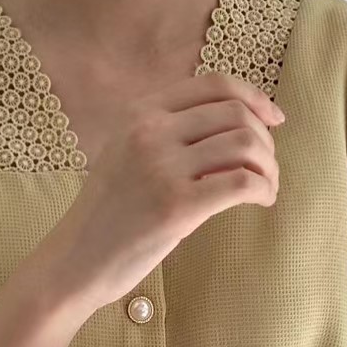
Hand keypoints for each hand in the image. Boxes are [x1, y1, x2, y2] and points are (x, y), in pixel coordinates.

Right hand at [47, 71, 284, 313]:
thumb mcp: (126, 157)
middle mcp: (150, 131)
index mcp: (140, 112)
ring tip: (267, 189)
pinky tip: (262, 202)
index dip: (254, 97)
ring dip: (268, 167)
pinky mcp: (176, 206)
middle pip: (236, 113)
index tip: (272, 120)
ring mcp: (162, 167)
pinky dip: (263, 189)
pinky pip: (241, 183)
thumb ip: (168, 137)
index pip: (213, 85)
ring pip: (245, 145)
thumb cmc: (106, 217)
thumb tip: (234, 133)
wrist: (74, 262)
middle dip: (265, 139)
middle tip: (267, 169)